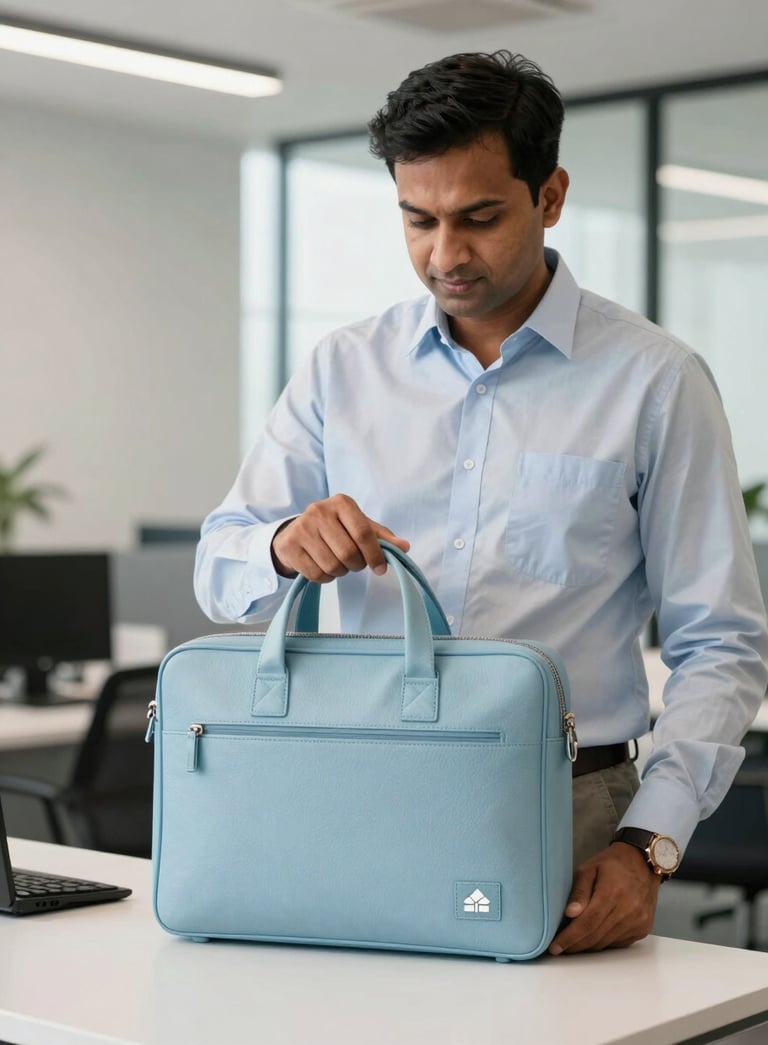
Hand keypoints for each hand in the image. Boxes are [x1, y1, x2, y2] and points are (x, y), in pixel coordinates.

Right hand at [271, 494, 409, 582]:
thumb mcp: (359, 527)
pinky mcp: (290, 545)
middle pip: (348, 553)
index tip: (380, 569)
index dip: (375, 555)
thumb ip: (382, 538)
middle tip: (354, 564)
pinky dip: (325, 577)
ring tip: (338, 563)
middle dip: (356, 565)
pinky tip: (323, 566)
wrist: (296, 531)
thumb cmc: (335, 529)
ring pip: (332, 566)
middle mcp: (319, 511)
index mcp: (342, 503)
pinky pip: (316, 574)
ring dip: (340, 572)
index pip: (364, 533)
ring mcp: (302, 528)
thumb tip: (405, 547)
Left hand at [548, 842, 660, 954]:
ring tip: (572, 943)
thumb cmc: (611, 864)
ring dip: (587, 946)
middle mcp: (628, 910)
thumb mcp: (588, 869)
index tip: (555, 947)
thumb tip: (569, 914)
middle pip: (596, 936)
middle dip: (574, 945)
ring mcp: (638, 921)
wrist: (643, 864)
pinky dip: (602, 942)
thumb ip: (579, 892)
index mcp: (612, 892)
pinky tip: (592, 937)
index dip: (570, 937)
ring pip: (606, 943)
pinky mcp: (643, 929)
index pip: (588, 923)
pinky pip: (617, 943)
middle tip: (558, 947)